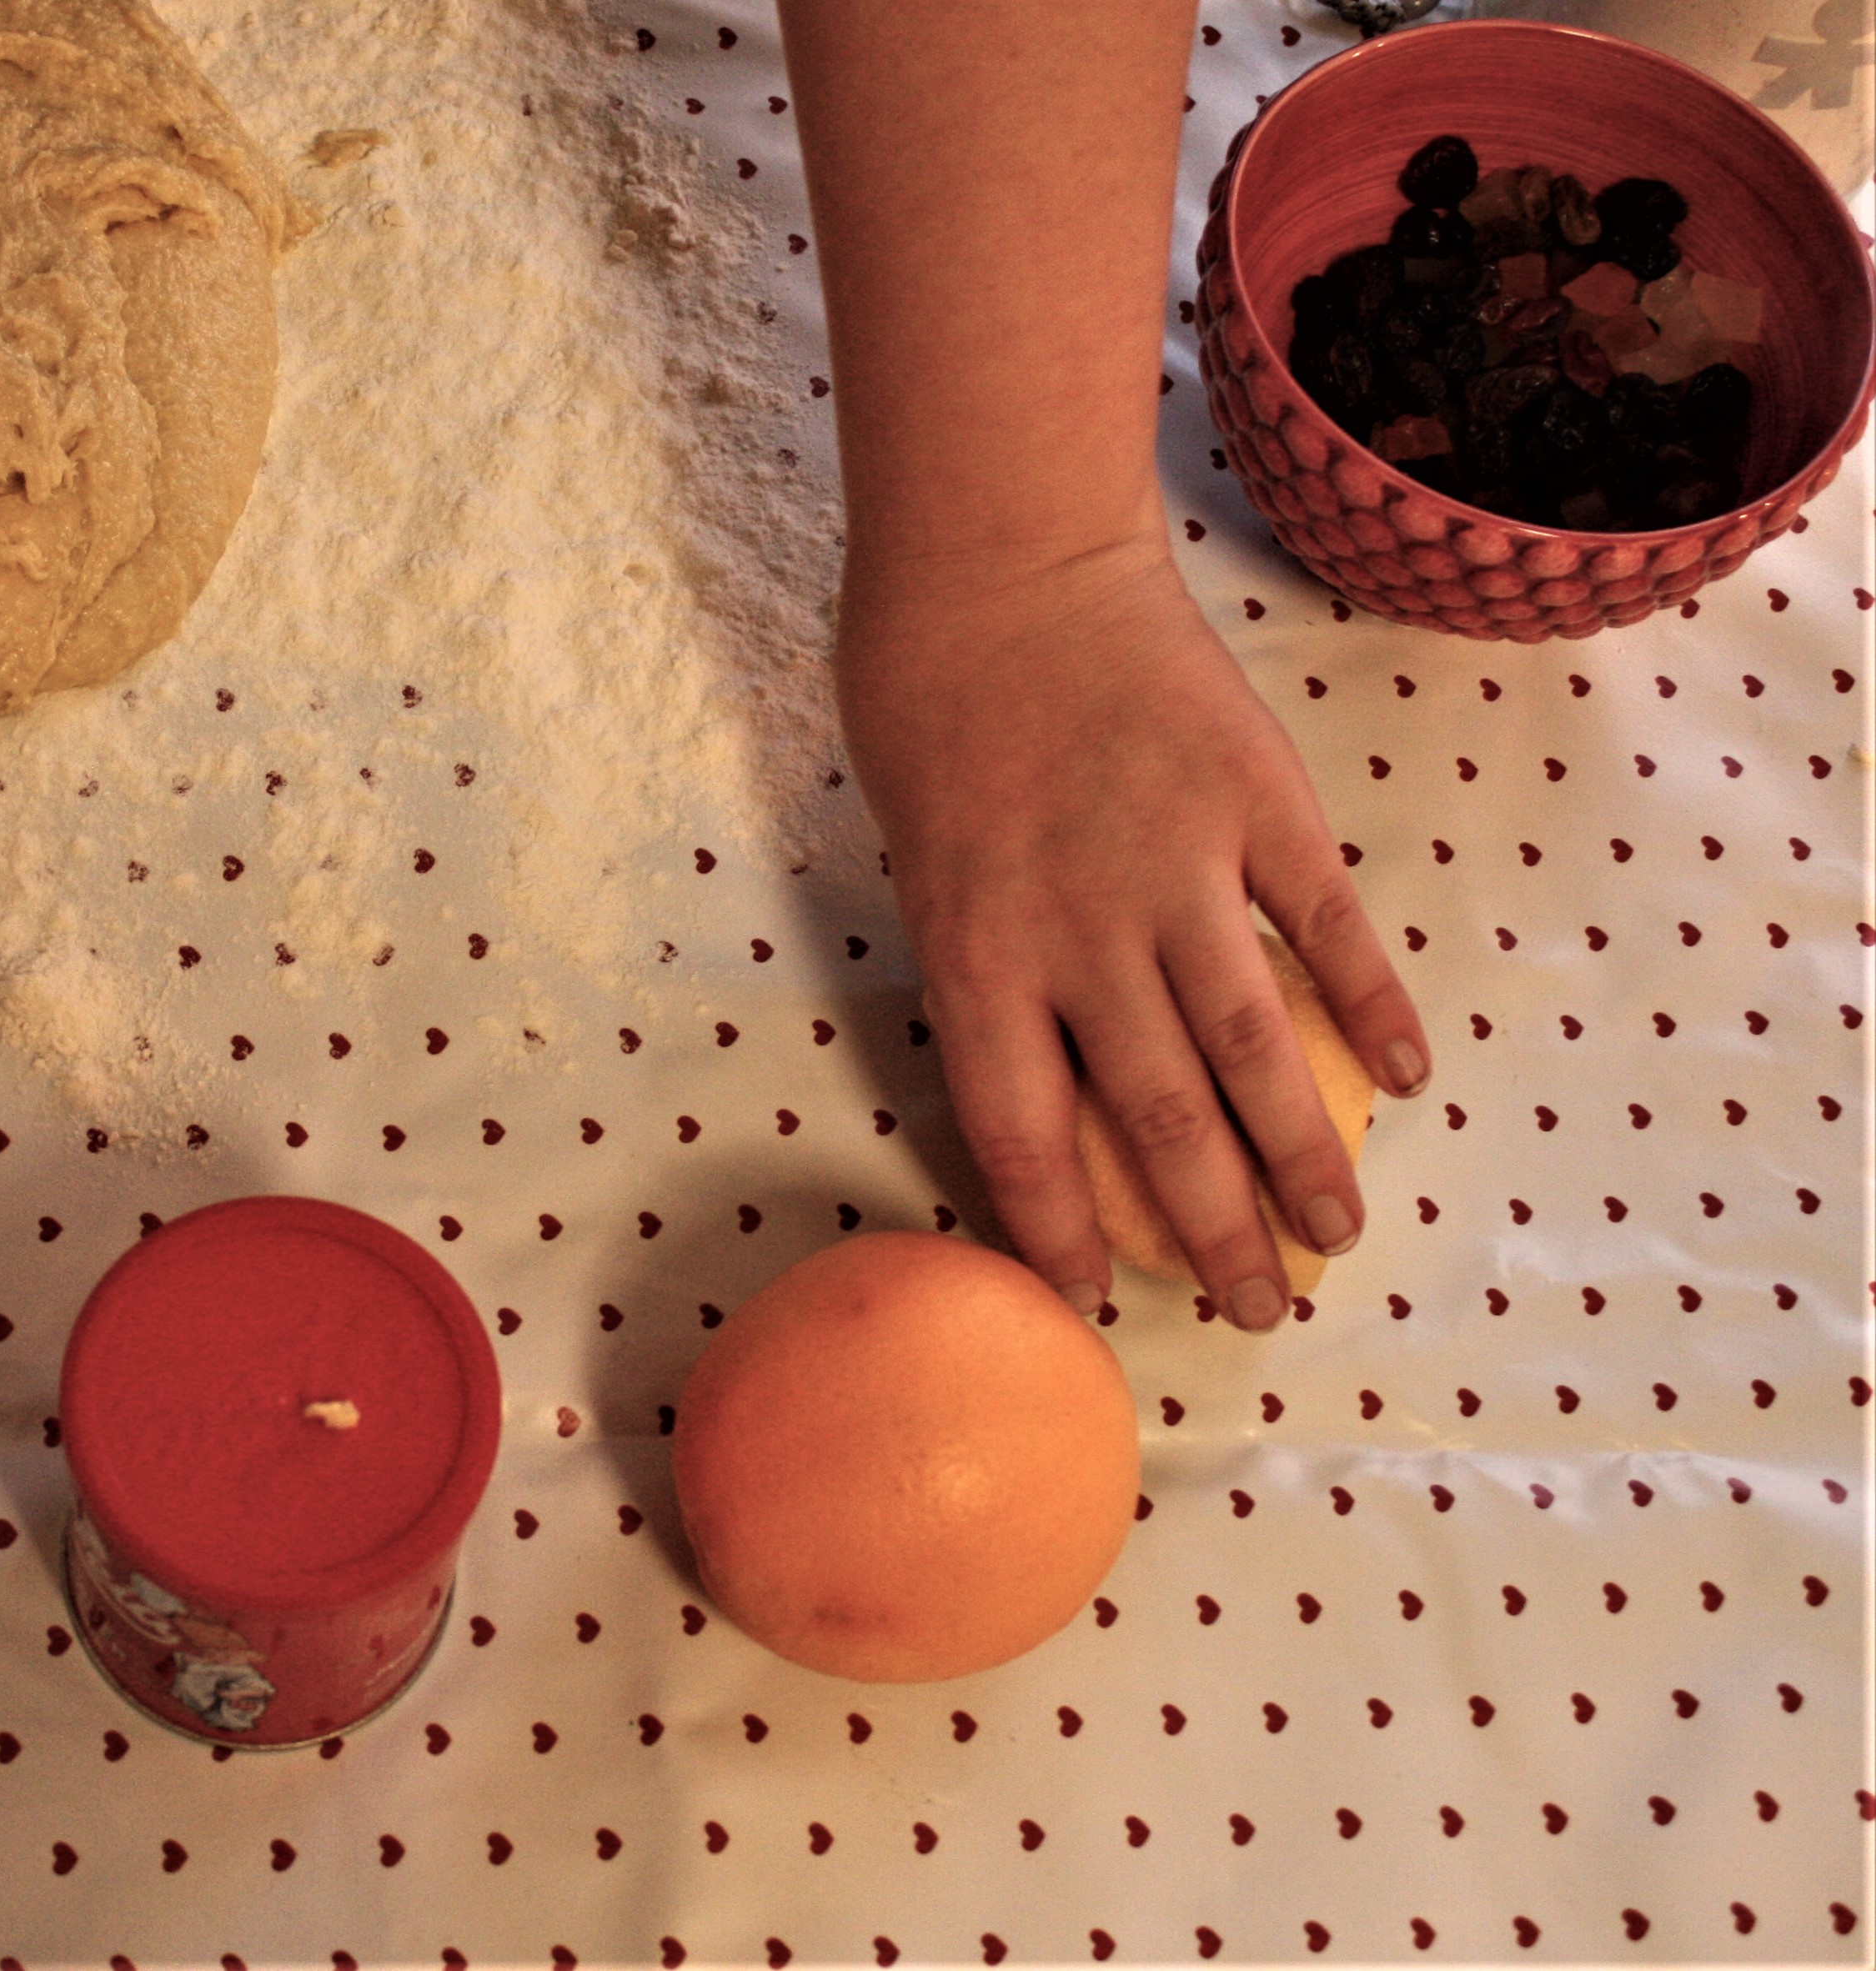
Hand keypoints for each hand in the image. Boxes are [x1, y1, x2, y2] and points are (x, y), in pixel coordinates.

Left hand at [843, 536, 1430, 1330]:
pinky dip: (1374, 1003)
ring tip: (1340, 1236)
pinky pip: (1328, 926)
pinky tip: (1406, 1075)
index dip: (1063, 1233)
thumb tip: (1049, 1079)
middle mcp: (1081, 935)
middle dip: (1214, 1233)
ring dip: (1305, 1157)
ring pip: (1258, 1052)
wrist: (1001, 564)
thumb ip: (989, 970)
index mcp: (978, 955)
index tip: (1102, 1304)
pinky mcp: (1260, 804)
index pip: (1023, 1135)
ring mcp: (1180, 870)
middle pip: (1160, 1121)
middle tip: (1262, 1313)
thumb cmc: (926, 714)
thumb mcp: (920, 863)